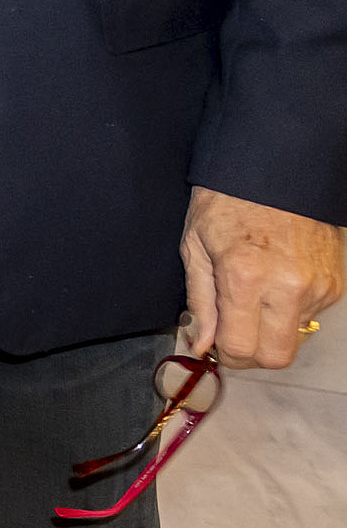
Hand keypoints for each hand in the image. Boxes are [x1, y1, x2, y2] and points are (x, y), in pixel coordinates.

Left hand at [181, 187, 344, 369]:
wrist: (273, 171)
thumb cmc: (226, 202)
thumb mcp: (195, 246)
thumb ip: (199, 302)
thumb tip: (201, 344)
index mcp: (245, 276)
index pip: (241, 347)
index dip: (225, 353)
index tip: (215, 344)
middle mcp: (287, 286)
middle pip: (276, 357)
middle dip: (252, 354)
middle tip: (234, 333)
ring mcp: (316, 287)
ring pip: (293, 338)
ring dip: (270, 329)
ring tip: (253, 294)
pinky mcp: (334, 285)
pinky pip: (309, 316)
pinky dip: (289, 310)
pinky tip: (274, 282)